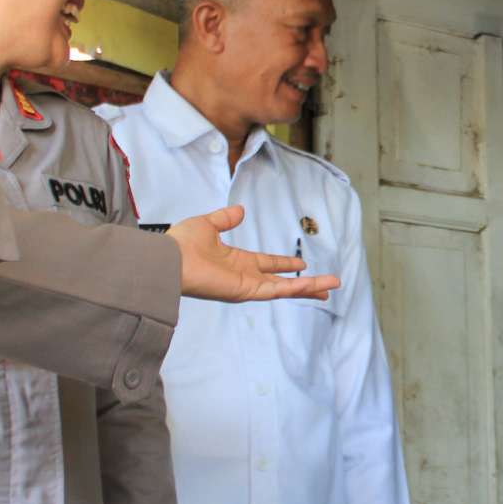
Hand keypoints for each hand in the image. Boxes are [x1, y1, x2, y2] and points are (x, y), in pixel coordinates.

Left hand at [173, 205, 340, 302]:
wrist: (169, 260)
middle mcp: (245, 276)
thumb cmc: (181, 244)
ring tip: (333, 287)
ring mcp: (248, 286)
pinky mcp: (247, 291)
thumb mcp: (208, 224)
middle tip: (327, 285)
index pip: (267, 263)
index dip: (285, 264)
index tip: (302, 263)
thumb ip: (225, 219)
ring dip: (310, 288)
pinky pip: (277, 290)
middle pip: (282, 282)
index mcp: (236, 261)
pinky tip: (315, 286)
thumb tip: (240, 211)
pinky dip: (297, 288)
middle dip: (305, 284)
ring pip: (286, 289)